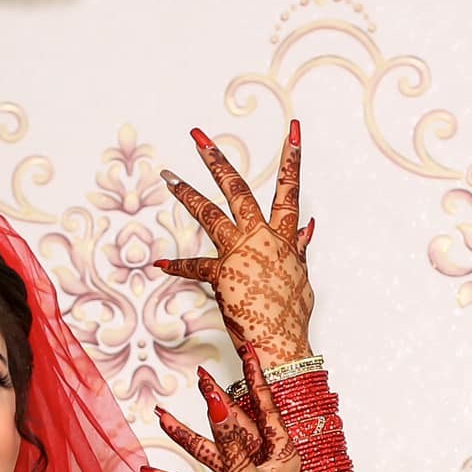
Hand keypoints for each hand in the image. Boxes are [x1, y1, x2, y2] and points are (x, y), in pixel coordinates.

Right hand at [144, 340, 302, 471]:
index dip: (255, 375)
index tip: (248, 346)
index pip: (266, 405)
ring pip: (215, 451)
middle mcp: (269, 463)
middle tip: (199, 374)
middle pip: (238, 424)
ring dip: (186, 437)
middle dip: (215, 401)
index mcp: (284, 453)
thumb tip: (218, 401)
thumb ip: (229, 440)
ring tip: (160, 414)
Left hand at [156, 121, 315, 362]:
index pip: (290, 190)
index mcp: (284, 238)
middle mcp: (262, 238)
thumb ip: (300, 249)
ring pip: (210, 214)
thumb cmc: (293, 314)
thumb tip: (310, 227)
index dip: (292, 157)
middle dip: (218, 161)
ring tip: (168, 175)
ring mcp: (240, 253)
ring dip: (187, 193)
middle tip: (198, 137)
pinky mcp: (222, 273)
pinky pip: (196, 267)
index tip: (292, 129)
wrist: (281, 341)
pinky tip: (161, 264)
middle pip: (238, 190)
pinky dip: (179, 267)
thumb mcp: (302, 278)